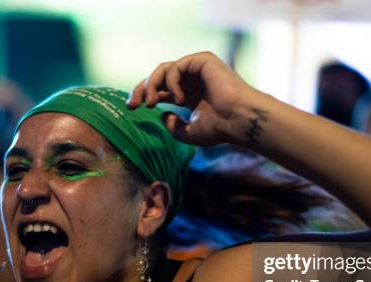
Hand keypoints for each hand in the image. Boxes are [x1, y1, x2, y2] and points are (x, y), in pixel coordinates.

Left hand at [127, 51, 253, 145]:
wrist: (238, 120)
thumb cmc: (220, 128)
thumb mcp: (189, 132)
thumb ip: (174, 126)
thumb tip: (161, 114)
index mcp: (188, 94)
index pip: (160, 89)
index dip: (143, 95)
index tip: (132, 108)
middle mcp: (191, 79)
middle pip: (157, 76)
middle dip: (141, 88)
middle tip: (133, 104)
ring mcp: (197, 68)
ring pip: (163, 69)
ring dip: (152, 85)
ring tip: (152, 103)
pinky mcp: (202, 60)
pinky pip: (175, 67)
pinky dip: (171, 82)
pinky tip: (179, 98)